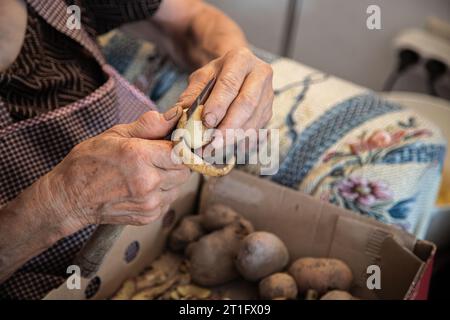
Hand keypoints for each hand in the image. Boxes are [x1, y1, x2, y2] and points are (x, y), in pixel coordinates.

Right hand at [38, 106, 189, 234]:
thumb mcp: (116, 134)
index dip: (180, 147)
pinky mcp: (148, 217)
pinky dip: (161, 194)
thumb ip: (149, 125)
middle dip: (176, 163)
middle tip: (158, 158)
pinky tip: (142, 187)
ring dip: (169, 179)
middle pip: (185, 171)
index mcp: (140, 157)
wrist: (70, 197)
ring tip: (147, 173)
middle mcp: (148, 182)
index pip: (182, 152)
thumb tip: (175, 115)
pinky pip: (168, 201)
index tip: (172, 144)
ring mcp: (149, 203)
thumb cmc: (90, 161)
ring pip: (178, 187)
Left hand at [177, 47, 273, 144]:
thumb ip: (192, 94)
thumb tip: (180, 112)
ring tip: (214, 149)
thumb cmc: (217, 76)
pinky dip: (241, 143)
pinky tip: (227, 150)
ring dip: (234, 138)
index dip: (219, 104)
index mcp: (241, 59)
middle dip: (229, 126)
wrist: (237, 73)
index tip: (207, 121)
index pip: (230, 84)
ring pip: (254, 120)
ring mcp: (268, 95)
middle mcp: (260, 75)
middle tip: (213, 142)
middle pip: (247, 104)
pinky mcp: (269, 112)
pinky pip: (257, 131)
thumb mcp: (201, 78)